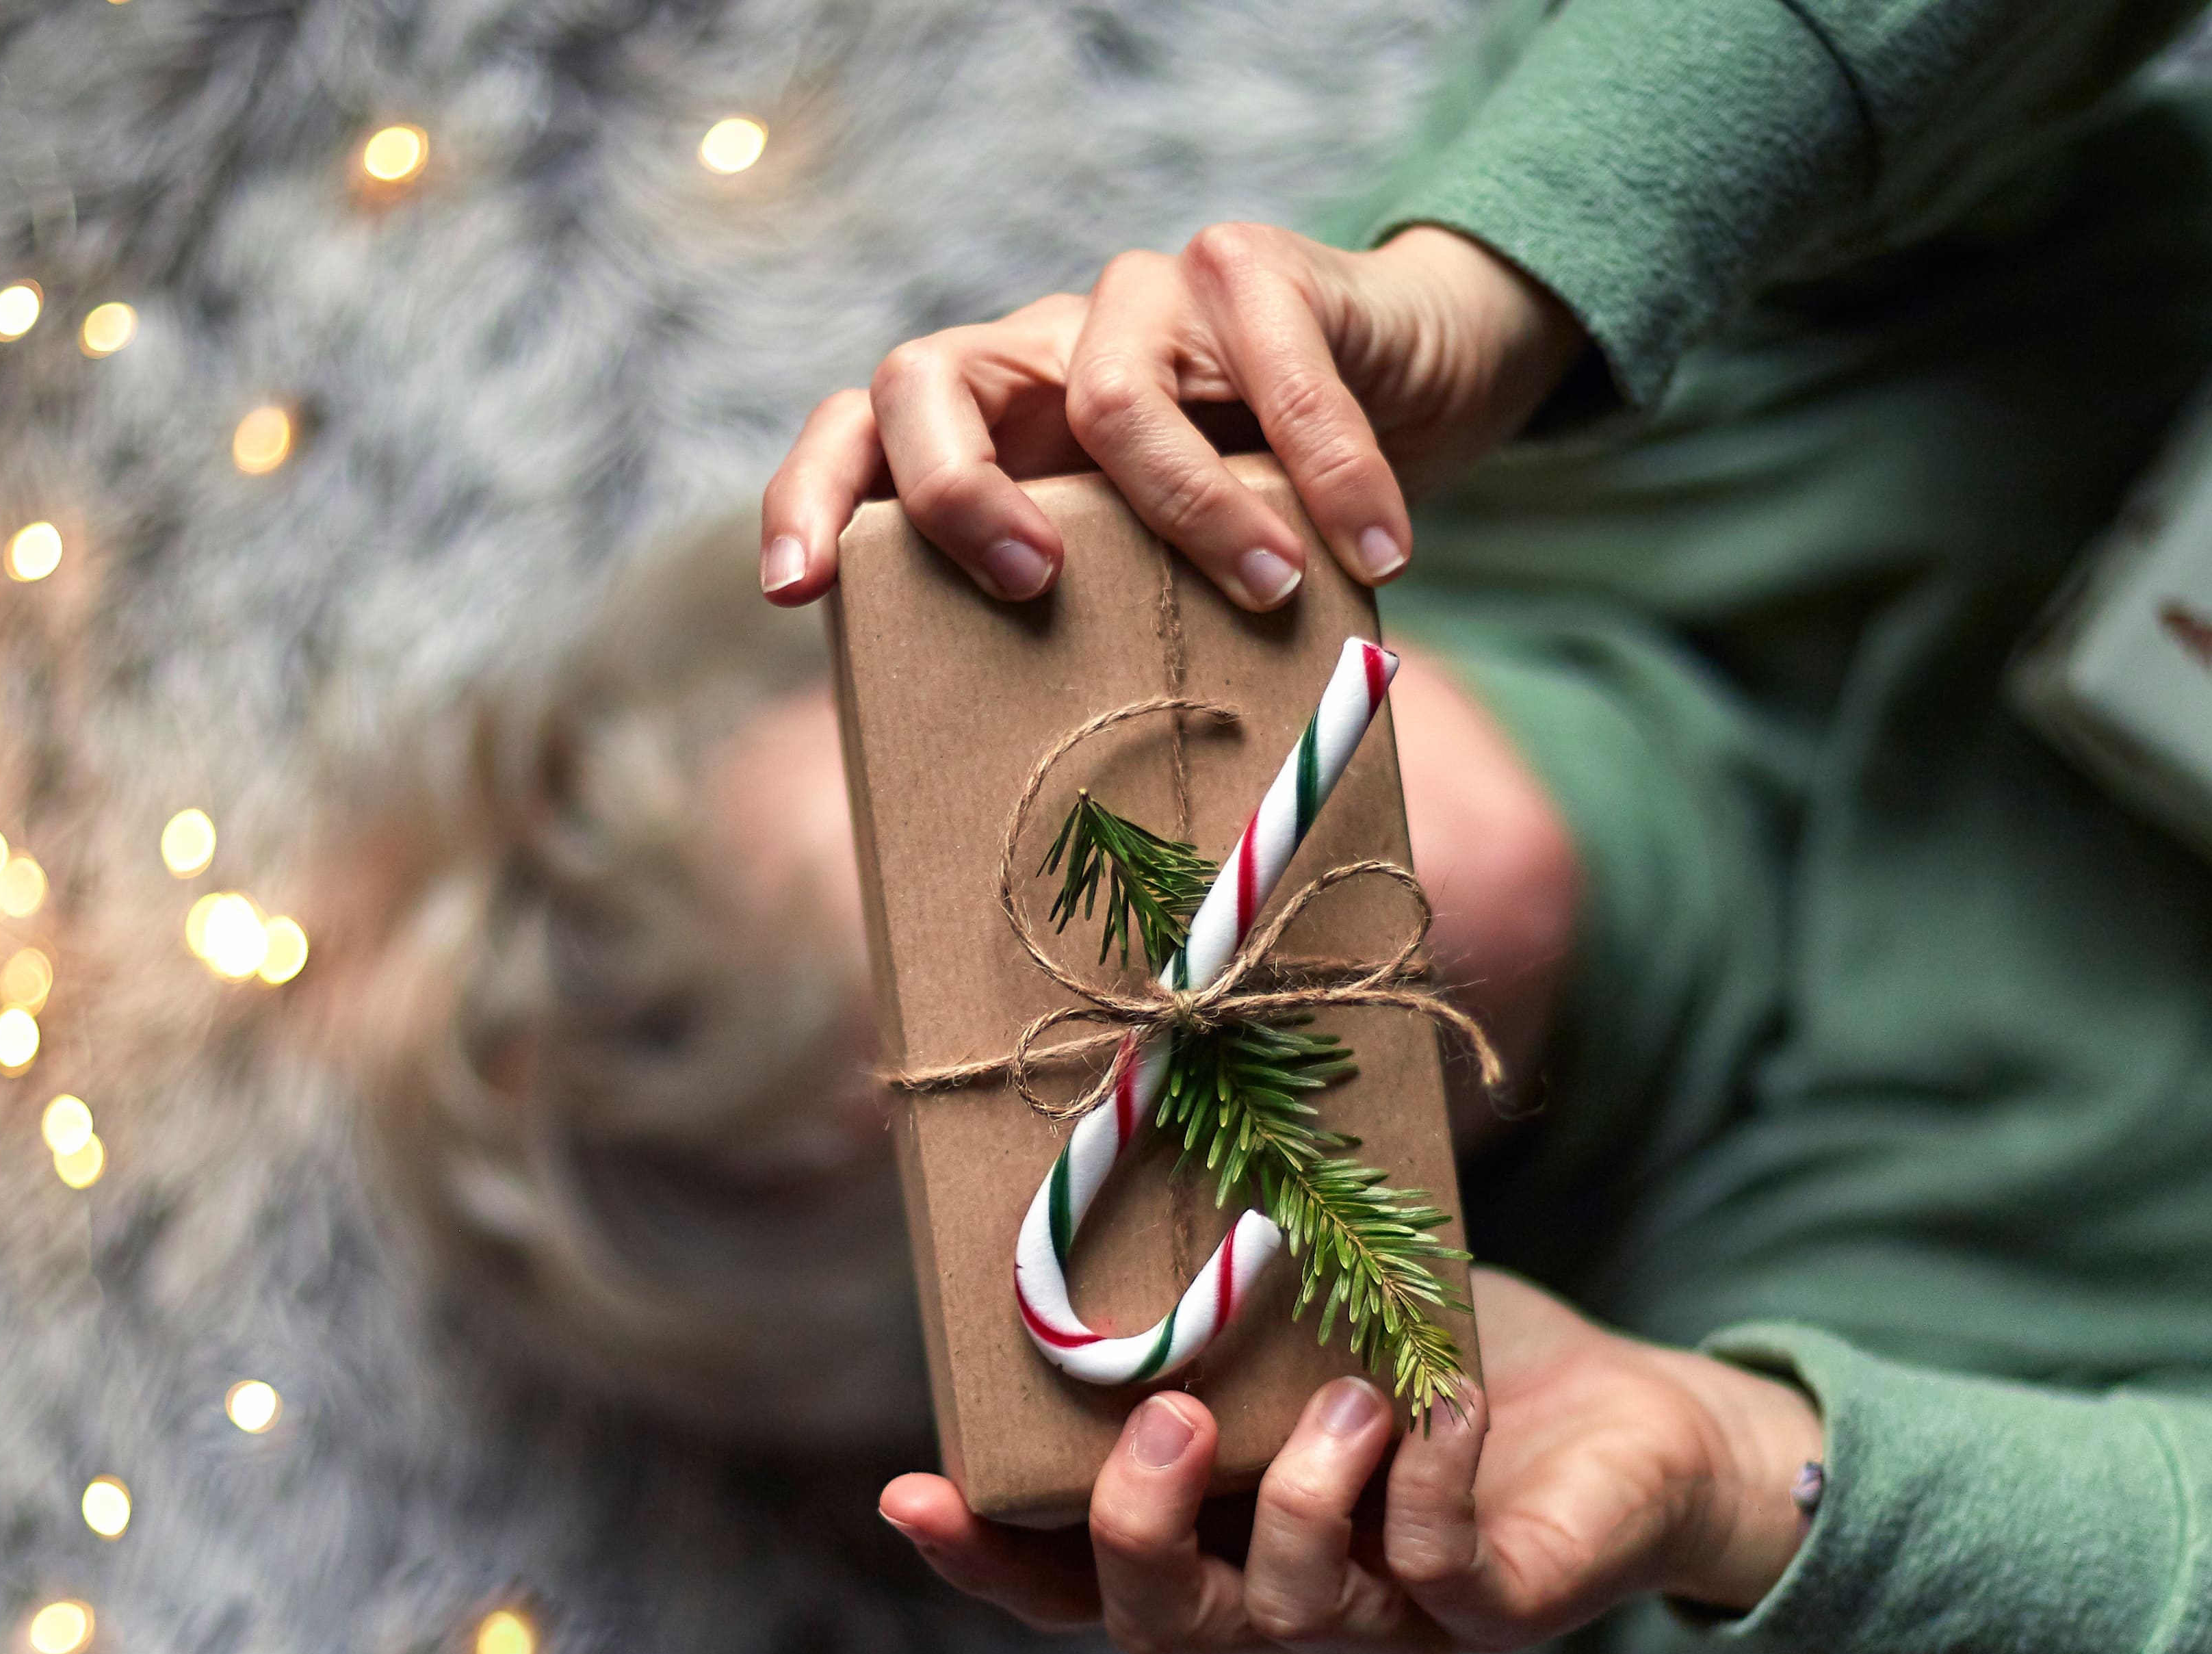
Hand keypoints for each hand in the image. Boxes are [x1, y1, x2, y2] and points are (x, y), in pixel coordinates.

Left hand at [763, 224, 1585, 612]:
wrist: (1413, 378)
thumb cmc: (1266, 507)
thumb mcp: (1159, 572)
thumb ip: (1096, 630)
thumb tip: (1070, 823)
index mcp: (993, 423)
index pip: (857, 432)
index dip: (811, 500)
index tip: (798, 590)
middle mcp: (1041, 347)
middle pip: (925, 383)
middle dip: (957, 496)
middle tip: (1033, 588)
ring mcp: (1140, 296)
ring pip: (1112, 392)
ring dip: (1196, 512)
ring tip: (1271, 593)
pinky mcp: (1252, 271)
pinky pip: (1282, 372)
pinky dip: (1335, 477)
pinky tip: (1378, 553)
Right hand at [878, 1272, 1822, 1653]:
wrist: (1644, 1419)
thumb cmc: (1451, 1351)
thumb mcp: (1320, 1300)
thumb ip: (1222, 1265)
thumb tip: (1136, 1102)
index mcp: (1218, 1533)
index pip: (1069, 1582)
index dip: (986, 1557)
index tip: (913, 1492)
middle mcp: (1285, 1597)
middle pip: (1158, 1629)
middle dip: (1135, 1533)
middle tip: (1164, 1419)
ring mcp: (1392, 1620)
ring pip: (1294, 1615)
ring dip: (1305, 1499)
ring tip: (1346, 1392)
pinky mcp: (1499, 1607)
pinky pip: (1440, 1572)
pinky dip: (1428, 1484)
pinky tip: (1438, 1402)